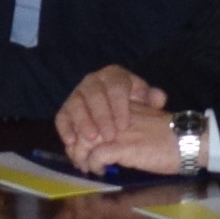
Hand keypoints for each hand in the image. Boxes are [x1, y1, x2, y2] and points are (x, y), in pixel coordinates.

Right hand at [56, 65, 172, 175]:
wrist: (117, 111)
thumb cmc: (132, 105)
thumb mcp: (145, 99)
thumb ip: (153, 98)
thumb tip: (158, 98)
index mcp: (114, 75)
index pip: (116, 87)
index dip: (119, 106)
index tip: (124, 126)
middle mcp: (93, 81)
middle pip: (94, 95)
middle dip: (101, 116)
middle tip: (109, 136)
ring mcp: (77, 93)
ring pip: (76, 104)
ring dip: (82, 122)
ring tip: (92, 139)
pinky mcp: (66, 108)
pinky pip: (61, 116)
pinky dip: (65, 129)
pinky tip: (71, 142)